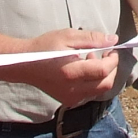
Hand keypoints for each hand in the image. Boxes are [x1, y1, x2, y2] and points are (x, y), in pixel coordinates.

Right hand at [7, 28, 121, 106]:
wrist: (24, 64)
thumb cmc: (44, 47)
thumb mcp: (68, 36)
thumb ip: (92, 39)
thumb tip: (113, 40)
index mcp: (72, 72)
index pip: (104, 70)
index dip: (113, 59)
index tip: (112, 49)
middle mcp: (73, 89)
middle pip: (106, 84)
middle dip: (111, 69)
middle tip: (106, 54)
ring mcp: (70, 97)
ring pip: (99, 90)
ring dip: (102, 75)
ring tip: (91, 58)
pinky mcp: (68, 100)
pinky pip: (89, 93)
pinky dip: (93, 82)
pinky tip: (83, 68)